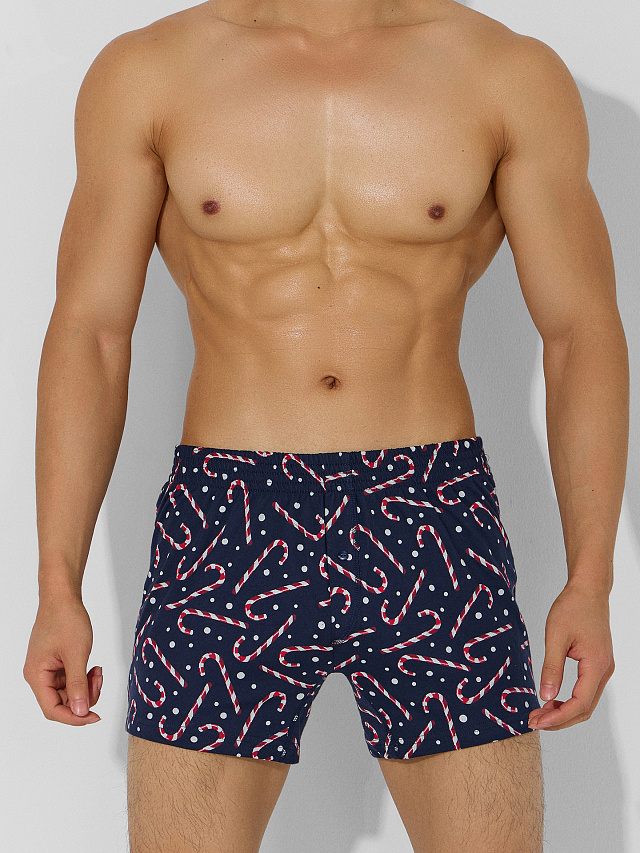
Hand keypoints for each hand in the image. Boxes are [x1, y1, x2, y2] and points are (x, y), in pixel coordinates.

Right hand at [23, 596, 101, 724]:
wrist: (63, 597)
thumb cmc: (66, 620)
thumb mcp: (76, 654)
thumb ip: (78, 685)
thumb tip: (81, 712)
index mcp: (37, 675)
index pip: (52, 710)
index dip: (74, 717)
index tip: (94, 717)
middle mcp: (38, 675)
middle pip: (61, 703)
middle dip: (84, 697)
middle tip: (99, 681)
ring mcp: (47, 669)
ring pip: (68, 692)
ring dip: (86, 687)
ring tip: (98, 671)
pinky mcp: (56, 663)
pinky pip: (70, 680)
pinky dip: (83, 677)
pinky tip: (93, 667)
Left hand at [528, 581, 613, 730]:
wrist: (588, 589)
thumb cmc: (573, 607)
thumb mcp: (556, 637)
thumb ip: (552, 668)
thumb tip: (545, 696)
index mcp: (596, 665)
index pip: (580, 704)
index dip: (558, 717)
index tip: (537, 721)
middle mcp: (605, 670)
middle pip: (585, 709)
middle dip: (560, 719)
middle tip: (534, 721)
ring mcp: (603, 668)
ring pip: (587, 702)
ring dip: (565, 711)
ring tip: (540, 712)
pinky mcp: (598, 663)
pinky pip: (586, 690)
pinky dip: (570, 699)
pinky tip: (552, 699)